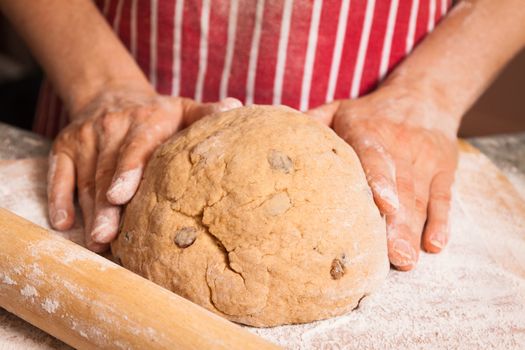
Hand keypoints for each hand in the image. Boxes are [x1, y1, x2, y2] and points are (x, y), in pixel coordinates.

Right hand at [47, 87, 241, 251]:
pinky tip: (62, 224)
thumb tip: (236, 109)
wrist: (111, 94)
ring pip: (86, 179)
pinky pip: (59, 175)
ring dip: (88, 212)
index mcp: (146, 121)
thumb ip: (207, 114)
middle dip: (105, 206)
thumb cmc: (157, 113)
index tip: (121, 196)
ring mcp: (85, 138)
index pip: (136, 146)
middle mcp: (112, 127)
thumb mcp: (184, 109)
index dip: (128, 170)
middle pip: (107, 170)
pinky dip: (58, 198)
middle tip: (106, 237)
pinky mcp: (64, 147)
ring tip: (96, 241)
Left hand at [307, 86, 458, 270]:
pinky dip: (441, 222)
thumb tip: (277, 135)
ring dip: (414, 231)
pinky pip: (443, 198)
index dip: (381, 181)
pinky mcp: (443, 171)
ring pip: (420, 199)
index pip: (375, 157)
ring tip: (406, 260)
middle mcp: (399, 147)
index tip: (384, 206)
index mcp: (369, 132)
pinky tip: (435, 246)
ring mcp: (424, 161)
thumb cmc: (370, 112)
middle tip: (395, 256)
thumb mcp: (340, 108)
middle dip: (398, 224)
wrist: (425, 95)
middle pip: (400, 188)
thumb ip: (313, 123)